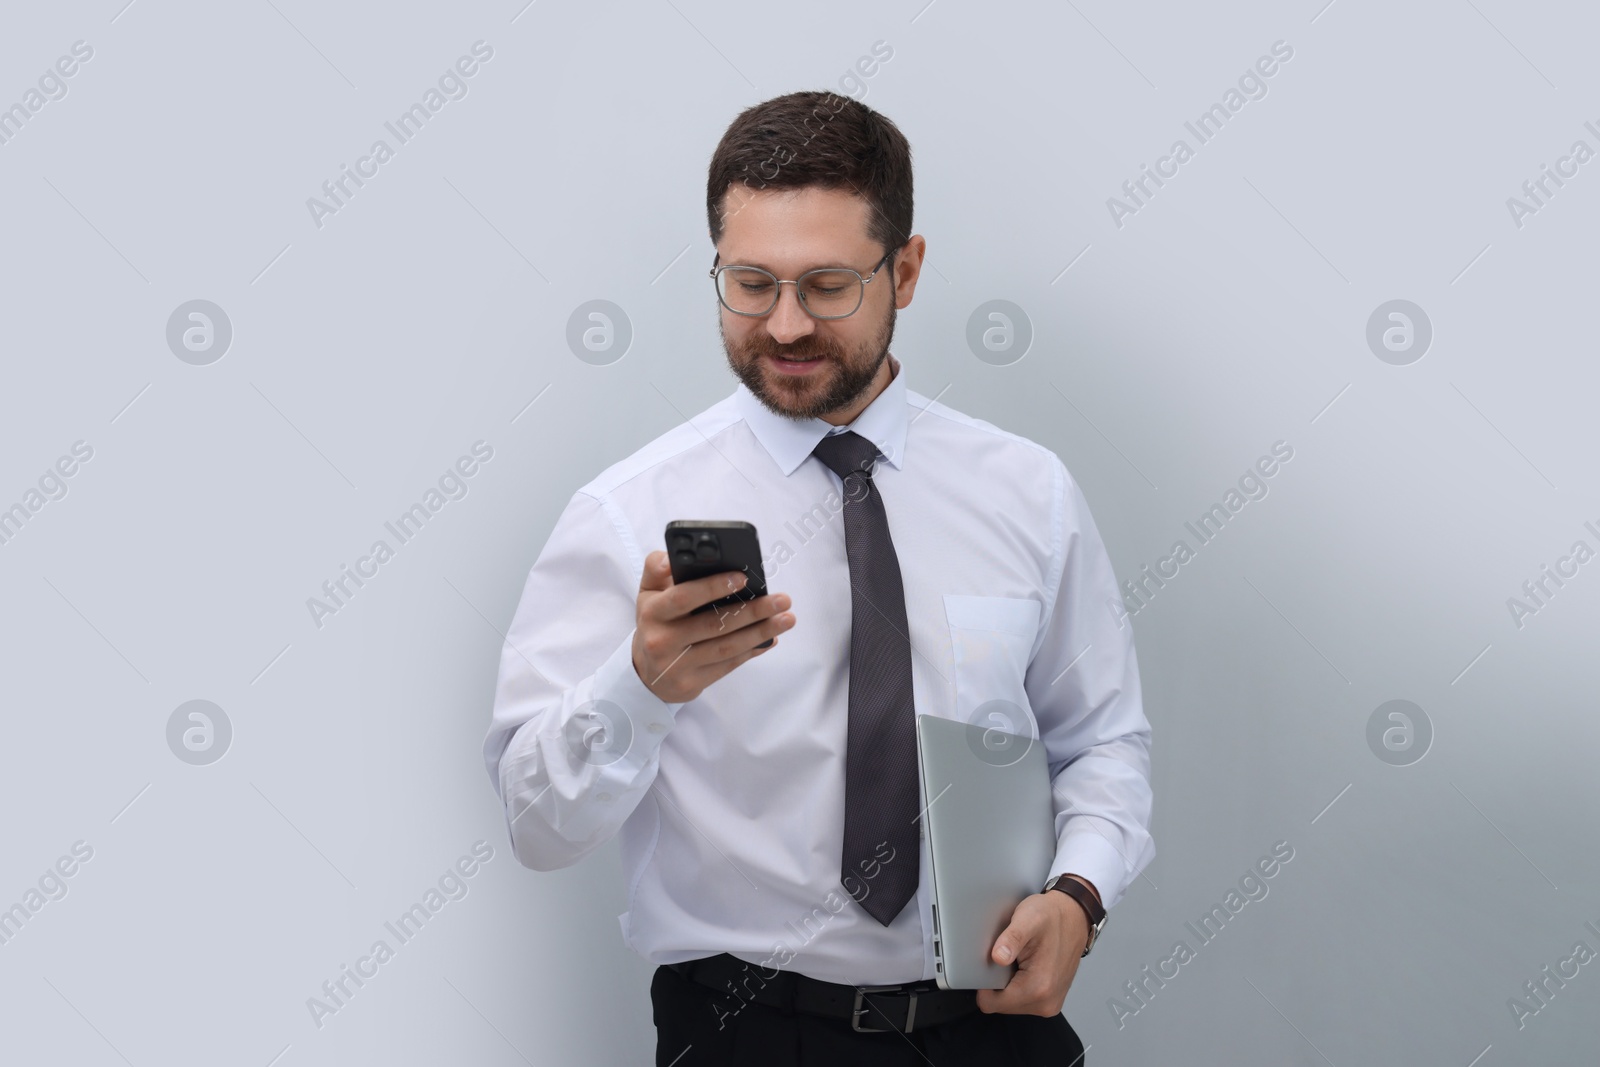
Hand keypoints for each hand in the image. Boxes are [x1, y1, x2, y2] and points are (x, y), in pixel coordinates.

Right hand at [631, 550, 795, 702]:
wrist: (646, 673)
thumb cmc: (656, 623)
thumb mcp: (648, 593)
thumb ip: (656, 568)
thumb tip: (669, 555)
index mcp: (653, 612)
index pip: (683, 597)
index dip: (713, 587)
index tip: (743, 578)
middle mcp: (662, 640)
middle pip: (713, 624)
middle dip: (752, 611)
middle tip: (781, 600)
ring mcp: (676, 665)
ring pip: (726, 647)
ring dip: (760, 632)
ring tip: (786, 619)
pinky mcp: (691, 684)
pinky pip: (728, 665)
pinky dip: (752, 650)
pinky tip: (771, 638)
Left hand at [975, 890, 1088, 1016]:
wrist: (1075, 918)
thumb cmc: (1052, 917)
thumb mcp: (1028, 918)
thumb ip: (1012, 938)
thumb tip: (998, 958)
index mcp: (1039, 987)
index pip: (991, 1004)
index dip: (983, 984)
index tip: (989, 964)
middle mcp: (1046, 1002)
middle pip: (1000, 1005)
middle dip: (997, 983)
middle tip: (1007, 957)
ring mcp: (1050, 1004)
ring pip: (1010, 1004)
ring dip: (1008, 984)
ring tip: (1017, 960)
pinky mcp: (1051, 1000)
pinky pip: (1022, 1000)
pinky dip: (1018, 985)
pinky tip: (1025, 966)